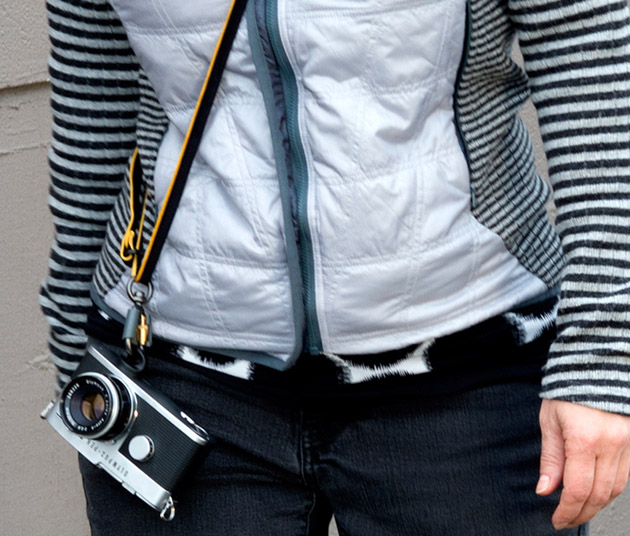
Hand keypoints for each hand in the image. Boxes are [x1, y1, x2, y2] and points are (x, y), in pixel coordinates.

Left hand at [537, 399, 629, 529]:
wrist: (595, 365)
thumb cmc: (568, 389)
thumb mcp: (550, 421)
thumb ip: (550, 458)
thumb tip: (545, 490)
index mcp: (585, 439)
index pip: (578, 489)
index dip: (567, 511)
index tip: (557, 520)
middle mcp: (612, 444)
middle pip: (599, 494)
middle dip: (581, 513)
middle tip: (566, 520)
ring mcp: (628, 444)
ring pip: (616, 489)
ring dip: (597, 504)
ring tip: (579, 510)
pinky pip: (626, 475)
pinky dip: (610, 489)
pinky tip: (596, 492)